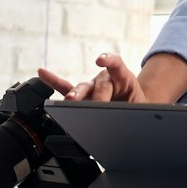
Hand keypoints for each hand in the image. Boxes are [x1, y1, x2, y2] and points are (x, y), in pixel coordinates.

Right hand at [38, 52, 186, 103]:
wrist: (137, 109)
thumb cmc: (139, 107)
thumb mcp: (144, 110)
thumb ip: (138, 113)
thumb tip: (136, 127)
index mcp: (123, 78)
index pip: (117, 66)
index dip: (110, 61)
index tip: (102, 60)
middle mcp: (106, 79)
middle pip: (99, 85)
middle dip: (96, 96)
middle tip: (93, 105)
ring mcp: (93, 86)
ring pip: (82, 89)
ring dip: (76, 95)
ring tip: (70, 100)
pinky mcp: (83, 94)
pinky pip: (66, 88)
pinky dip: (54, 82)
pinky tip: (42, 73)